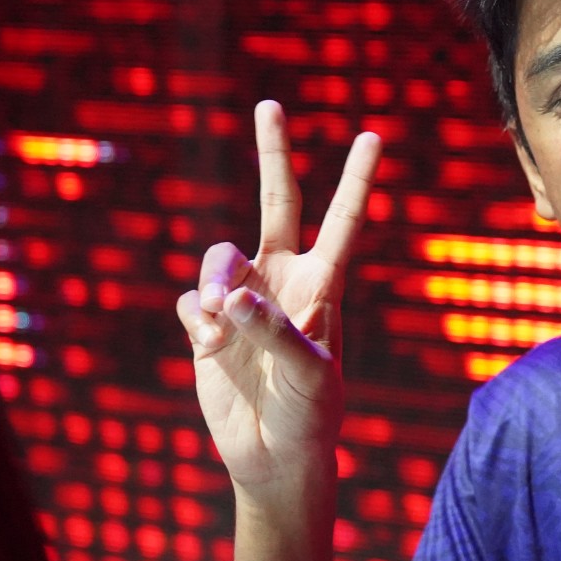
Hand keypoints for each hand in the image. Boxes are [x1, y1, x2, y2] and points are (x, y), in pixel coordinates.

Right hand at [175, 100, 380, 491]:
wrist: (276, 456)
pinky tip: (208, 349)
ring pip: (216, 259)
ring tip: (217, 322)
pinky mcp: (204, 324)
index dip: (356, 181)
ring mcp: (241, 300)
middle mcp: (282, 281)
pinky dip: (193, 320)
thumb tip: (232, 294)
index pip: (341, 221)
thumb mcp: (309, 376)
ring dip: (210, 284)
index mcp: (322, 286)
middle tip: (270, 105)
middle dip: (272, 154)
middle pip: (276, 202)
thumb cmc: (311, 416)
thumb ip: (274, 331)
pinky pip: (187, 302)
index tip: (372, 136)